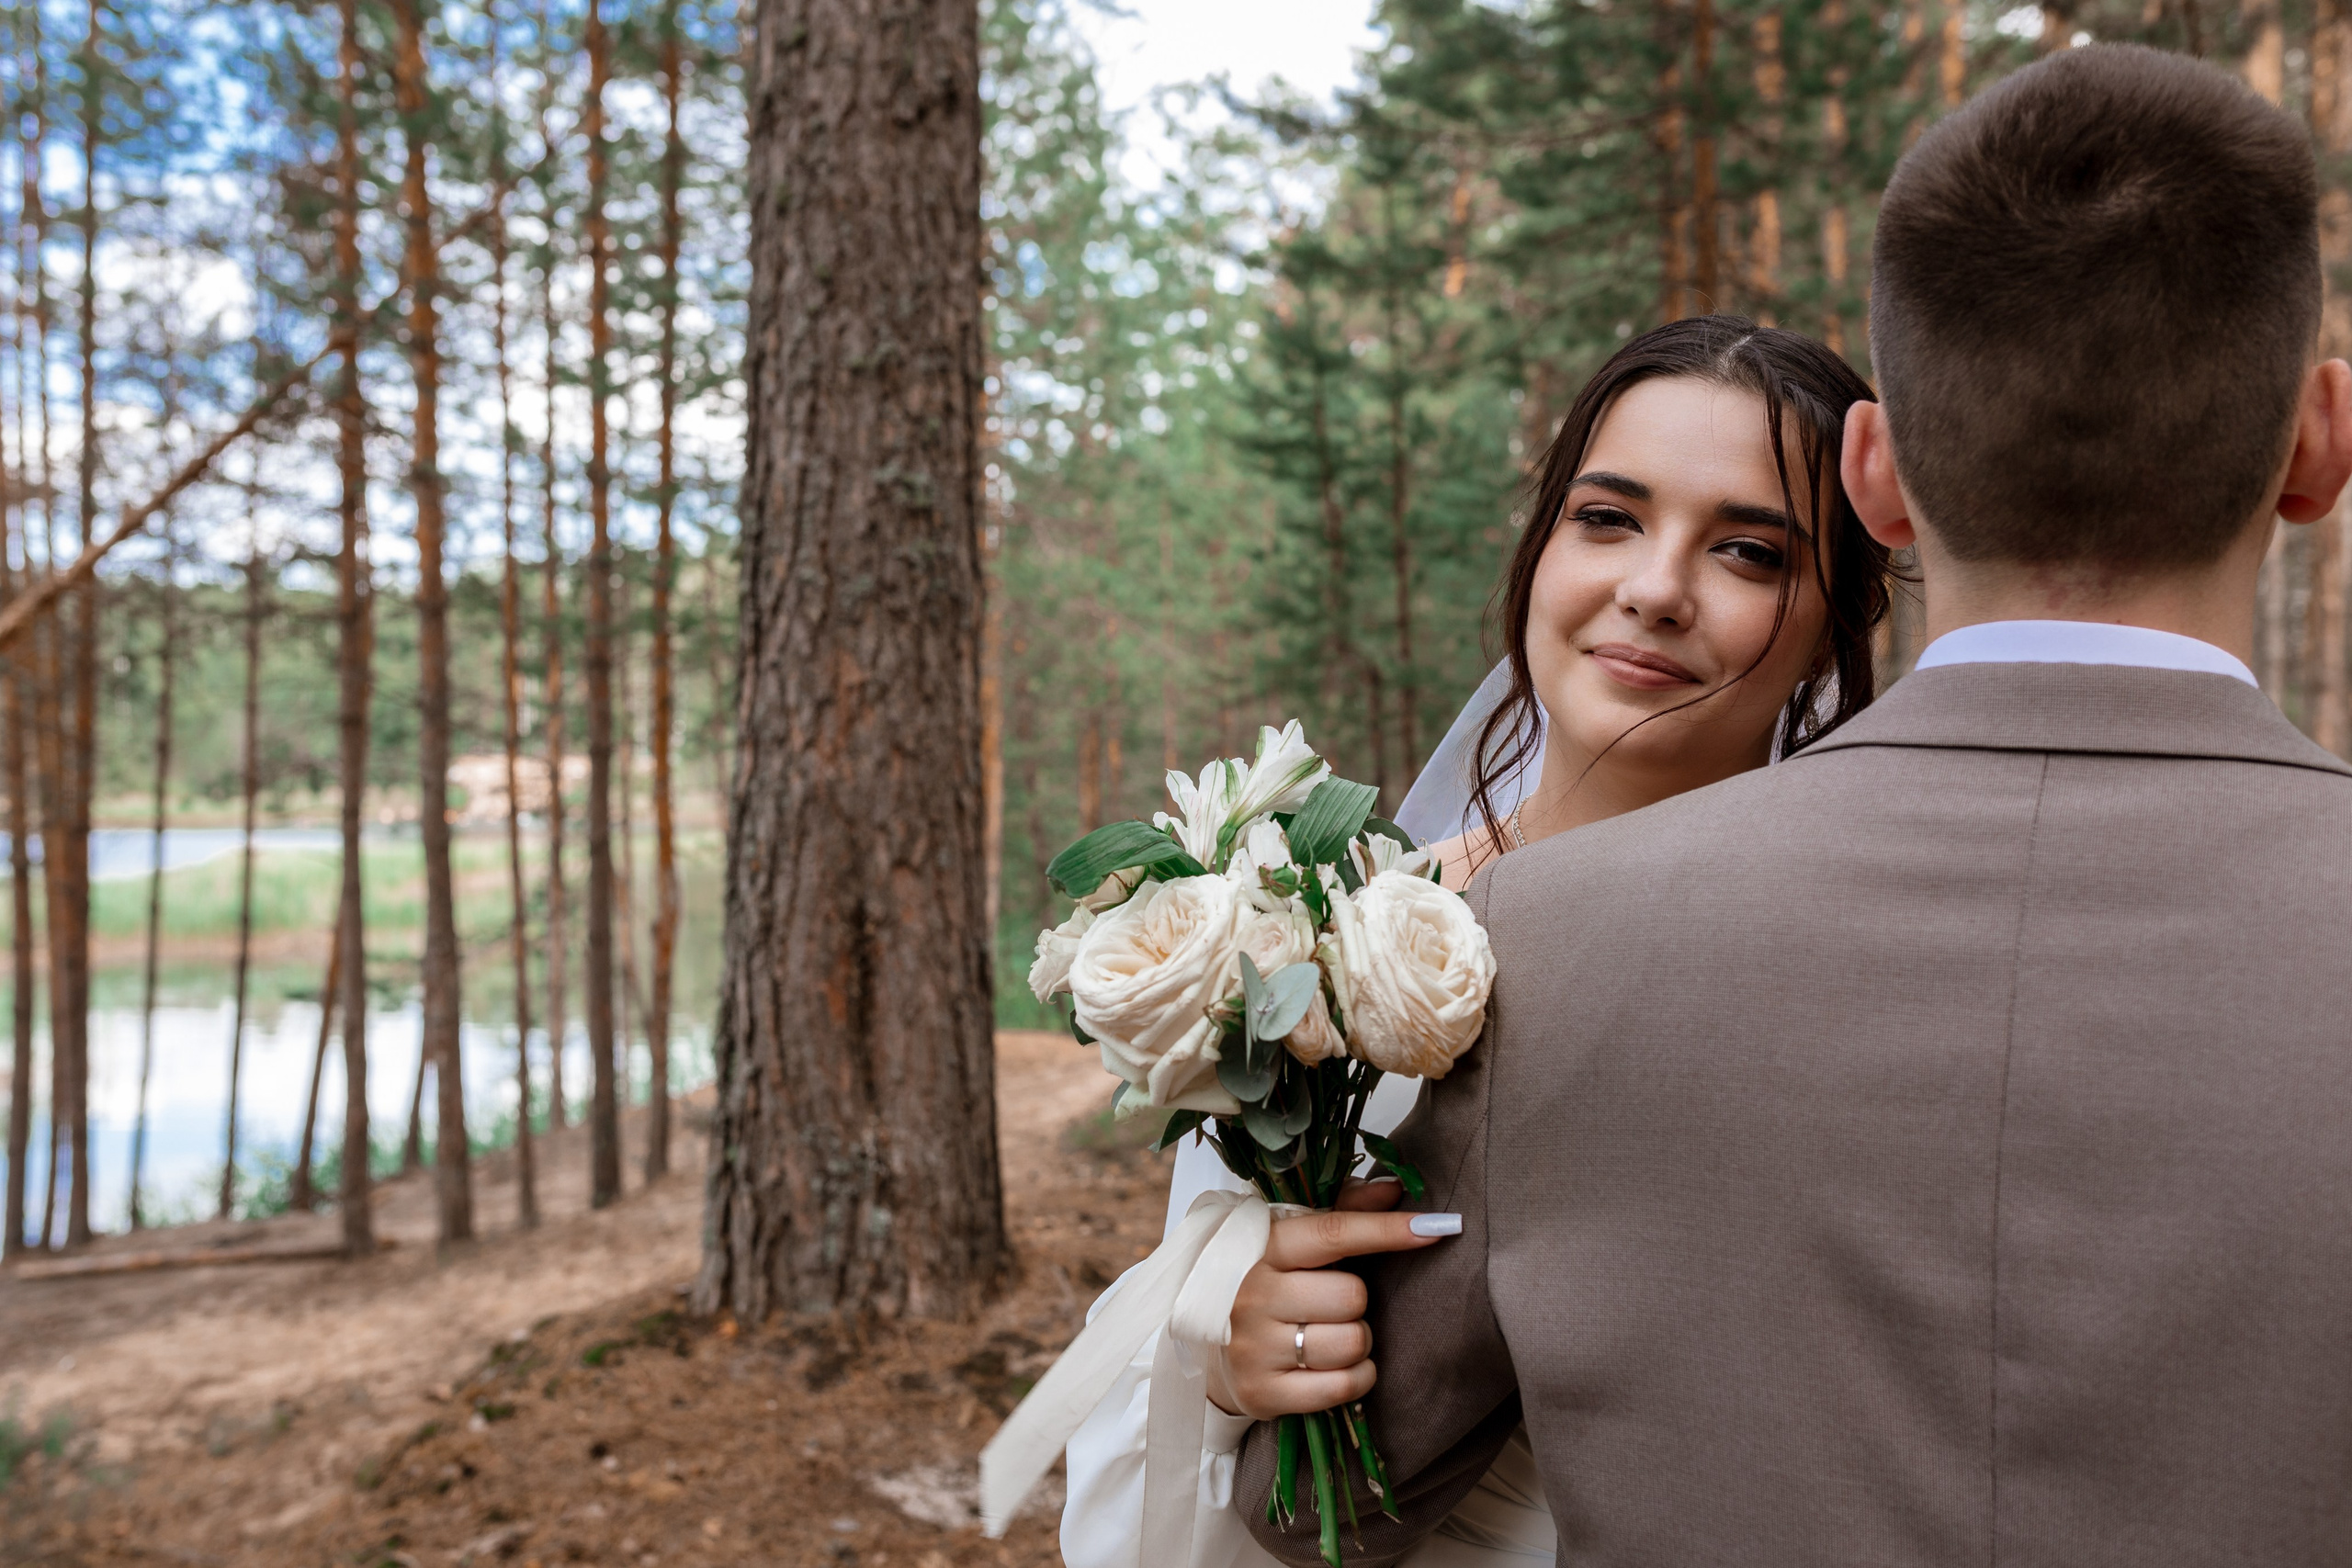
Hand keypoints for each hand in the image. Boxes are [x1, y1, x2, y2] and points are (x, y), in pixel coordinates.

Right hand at [1208, 1179, 1462, 1418]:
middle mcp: (1251, 1295)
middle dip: (1357, 1302)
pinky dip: (1356, 1377)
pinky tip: (1334, 1367)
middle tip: (1332, 1305)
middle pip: (1351, 1296)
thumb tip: (1395, 1190)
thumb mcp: (1291, 1240)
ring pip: (1352, 1342)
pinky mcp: (1263, 1392)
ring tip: (1329, 1335)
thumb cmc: (1265, 1284)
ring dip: (1357, 1341)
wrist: (1206, 1349)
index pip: (1333, 1233)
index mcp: (1261, 1247)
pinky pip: (1343, 1386)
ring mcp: (1254, 1347)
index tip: (1435, 1227)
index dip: (1387, 1229)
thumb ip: (1344, 1211)